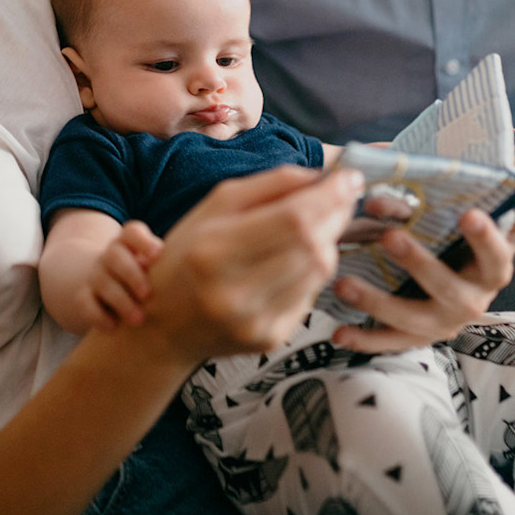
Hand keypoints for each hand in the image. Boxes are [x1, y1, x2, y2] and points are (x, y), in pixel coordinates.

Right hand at [89, 221, 162, 329]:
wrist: (104, 284)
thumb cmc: (143, 276)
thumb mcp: (153, 267)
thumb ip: (165, 266)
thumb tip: (188, 278)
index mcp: (129, 243)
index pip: (132, 232)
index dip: (143, 241)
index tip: (157, 256)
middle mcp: (110, 256)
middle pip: (114, 255)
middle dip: (131, 275)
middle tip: (147, 295)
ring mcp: (95, 275)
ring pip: (102, 281)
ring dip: (121, 301)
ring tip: (139, 319)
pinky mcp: (83, 296)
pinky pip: (84, 303)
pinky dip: (97, 316)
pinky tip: (113, 327)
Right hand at [141, 166, 363, 363]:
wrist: (164, 325)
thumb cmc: (187, 255)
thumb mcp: (214, 207)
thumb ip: (268, 184)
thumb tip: (322, 175)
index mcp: (213, 250)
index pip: (292, 220)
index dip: (329, 196)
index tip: (349, 178)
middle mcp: (235, 290)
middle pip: (312, 245)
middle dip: (336, 214)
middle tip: (342, 196)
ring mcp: (256, 320)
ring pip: (320, 271)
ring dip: (327, 240)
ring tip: (316, 225)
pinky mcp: (271, 339)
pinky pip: (312, 294)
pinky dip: (313, 270)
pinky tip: (297, 260)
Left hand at [332, 207, 514, 352]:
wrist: (466, 284)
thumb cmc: (458, 244)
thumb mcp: (452, 226)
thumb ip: (420, 211)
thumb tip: (375, 205)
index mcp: (489, 270)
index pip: (494, 254)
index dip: (483, 237)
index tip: (468, 214)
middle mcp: (471, 301)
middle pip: (447, 288)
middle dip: (417, 262)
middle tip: (389, 236)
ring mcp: (445, 323)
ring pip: (413, 319)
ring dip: (377, 302)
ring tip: (344, 284)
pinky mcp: (420, 337)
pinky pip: (392, 342)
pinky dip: (364, 339)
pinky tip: (339, 333)